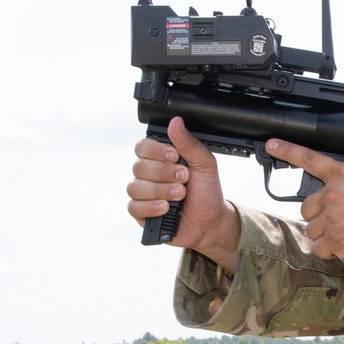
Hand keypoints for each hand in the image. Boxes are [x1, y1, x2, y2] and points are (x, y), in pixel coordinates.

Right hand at [127, 117, 239, 271]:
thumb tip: (176, 122)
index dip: (156, 151)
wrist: (211, 222)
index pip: (143, 147)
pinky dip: (151, 207)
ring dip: (160, 191)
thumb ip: (189, 144)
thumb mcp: (204, 164)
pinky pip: (133, 207)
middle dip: (164, 173)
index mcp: (161, 158)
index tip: (174, 156)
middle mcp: (148, 174)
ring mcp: (143, 193)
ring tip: (180, 195)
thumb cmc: (207, 191)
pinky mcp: (141, 213)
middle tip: (184, 179)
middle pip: (138, 166)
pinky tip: (166, 208)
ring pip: (135, 187)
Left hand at [265, 139, 343, 263]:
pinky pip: (318, 248)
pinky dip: (329, 250)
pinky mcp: (334, 240)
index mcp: (343, 176)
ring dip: (325, 234)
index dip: (287, 150)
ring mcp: (332, 218)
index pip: (310, 159)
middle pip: (306, 207)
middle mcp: (334, 195)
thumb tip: (339, 185)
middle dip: (318, 215)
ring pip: (312, 229)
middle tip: (338, 219)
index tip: (271, 145)